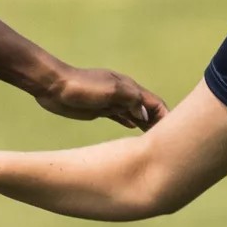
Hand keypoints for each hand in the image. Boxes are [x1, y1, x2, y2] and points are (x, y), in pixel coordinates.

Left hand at [37, 65, 164, 131]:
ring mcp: (111, 102)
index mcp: (129, 88)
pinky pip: (120, 116)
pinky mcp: (100, 109)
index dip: (165, 115)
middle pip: (146, 109)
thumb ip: (130, 100)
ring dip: (145, 123)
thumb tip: (144, 114)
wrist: (54, 86)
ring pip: (134, 113)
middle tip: (167, 140)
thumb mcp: (110, 91)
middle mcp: (123, 94)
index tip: (173, 132)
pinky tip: (134, 127)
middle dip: (158, 121)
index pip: (153, 102)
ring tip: (154, 137)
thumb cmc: (82, 86)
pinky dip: (129, 121)